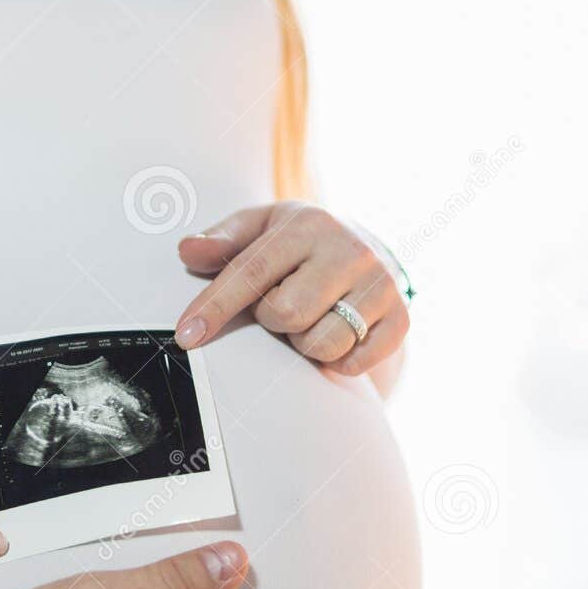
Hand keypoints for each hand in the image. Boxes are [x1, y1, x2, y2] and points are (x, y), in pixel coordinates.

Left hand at [175, 202, 408, 376]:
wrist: (366, 248)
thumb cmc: (298, 243)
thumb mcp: (258, 228)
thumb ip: (221, 241)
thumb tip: (187, 250)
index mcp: (308, 225)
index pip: (252, 272)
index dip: (215, 307)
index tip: (186, 335)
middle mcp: (350, 251)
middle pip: (286, 315)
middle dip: (272, 318)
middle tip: (283, 300)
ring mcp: (381, 284)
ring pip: (321, 344)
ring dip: (303, 341)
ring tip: (311, 316)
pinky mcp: (400, 318)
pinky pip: (354, 363)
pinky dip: (336, 360)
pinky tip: (336, 332)